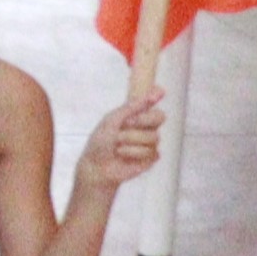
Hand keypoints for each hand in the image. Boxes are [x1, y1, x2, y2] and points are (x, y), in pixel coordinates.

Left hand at [77, 84, 167, 198]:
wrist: (96, 165)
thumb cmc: (101, 142)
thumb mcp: (112, 120)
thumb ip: (132, 106)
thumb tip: (154, 90)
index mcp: (135, 116)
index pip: (152, 102)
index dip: (155, 97)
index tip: (159, 92)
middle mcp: (145, 127)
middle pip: (160, 117)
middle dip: (143, 120)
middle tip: (128, 124)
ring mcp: (149, 143)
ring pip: (154, 137)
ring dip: (131, 140)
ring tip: (118, 145)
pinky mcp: (151, 158)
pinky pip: (152, 152)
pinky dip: (133, 153)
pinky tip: (124, 155)